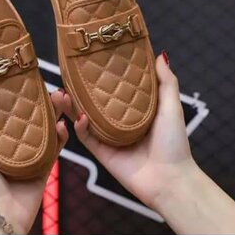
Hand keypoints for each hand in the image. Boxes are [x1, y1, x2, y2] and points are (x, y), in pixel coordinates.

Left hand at [0, 91, 67, 234]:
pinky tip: (61, 125)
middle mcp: (11, 139)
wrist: (0, 212)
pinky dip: (62, 134)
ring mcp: (29, 150)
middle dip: (40, 96)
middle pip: (29, 112)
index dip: (13, 89)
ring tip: (59, 98)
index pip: (4, 106)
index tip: (19, 73)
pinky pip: (57, 145)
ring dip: (55, 110)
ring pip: (46, 124)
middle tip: (47, 84)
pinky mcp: (44, 163)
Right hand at [60, 53, 194, 209]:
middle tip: (66, 76)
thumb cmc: (174, 143)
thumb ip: (166, 82)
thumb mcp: (172, 107)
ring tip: (60, 93)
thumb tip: (160, 54)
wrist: (170, 180)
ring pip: (83, 117)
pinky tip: (78, 116)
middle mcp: (119, 120)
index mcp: (135, 109)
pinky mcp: (101, 152)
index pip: (113, 88)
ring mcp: (108, 136)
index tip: (89, 60)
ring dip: (70, 105)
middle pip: (92, 101)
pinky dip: (79, 126)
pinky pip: (85, 137)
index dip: (100, 75)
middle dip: (77, 89)